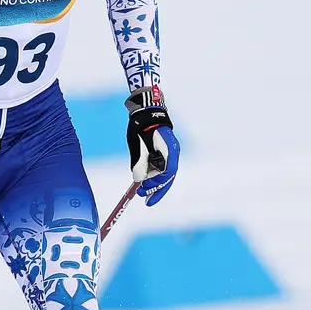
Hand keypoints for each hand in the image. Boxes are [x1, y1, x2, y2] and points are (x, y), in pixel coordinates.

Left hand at [125, 86, 178, 205]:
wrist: (145, 111)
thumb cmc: (141, 126)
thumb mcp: (137, 145)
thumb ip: (139, 163)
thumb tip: (139, 180)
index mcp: (170, 150)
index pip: (167, 174)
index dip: (157, 186)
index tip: (145, 194)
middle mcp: (173, 153)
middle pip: (167, 177)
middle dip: (156, 188)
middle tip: (143, 198)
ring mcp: (170, 152)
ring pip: (164, 173)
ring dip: (153, 182)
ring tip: (141, 189)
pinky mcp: (164, 152)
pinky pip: (161, 167)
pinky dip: (153, 174)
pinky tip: (144, 179)